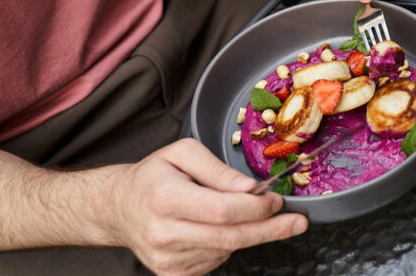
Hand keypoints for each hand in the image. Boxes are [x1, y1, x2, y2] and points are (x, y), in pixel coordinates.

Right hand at [112, 139, 307, 275]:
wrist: (119, 208)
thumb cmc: (154, 176)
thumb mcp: (183, 153)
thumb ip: (218, 169)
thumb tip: (250, 187)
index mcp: (165, 198)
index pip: (222, 210)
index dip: (256, 207)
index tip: (276, 199)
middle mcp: (163, 233)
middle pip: (230, 237)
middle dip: (270, 229)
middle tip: (296, 222)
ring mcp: (166, 259)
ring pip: (226, 249)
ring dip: (247, 233)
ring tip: (242, 214)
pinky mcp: (171, 274)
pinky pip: (216, 260)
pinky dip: (228, 244)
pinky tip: (217, 229)